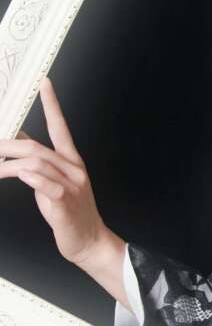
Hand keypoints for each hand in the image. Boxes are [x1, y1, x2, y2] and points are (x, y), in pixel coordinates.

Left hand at [0, 75, 107, 264]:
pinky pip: (49, 186)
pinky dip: (33, 179)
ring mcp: (72, 186)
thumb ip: (40, 163)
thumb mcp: (54, 182)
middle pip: (37, 148)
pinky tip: (22, 176)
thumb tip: (20, 141)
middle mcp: (73, 169)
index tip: (44, 84)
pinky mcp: (66, 204)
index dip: (52, 105)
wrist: (88, 241)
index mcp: (71, 161)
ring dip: (9, 166)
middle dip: (9, 145)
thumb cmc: (69, 211)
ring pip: (37, 165)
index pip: (60, 127)